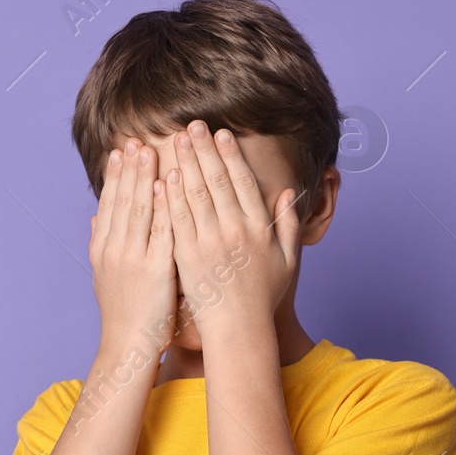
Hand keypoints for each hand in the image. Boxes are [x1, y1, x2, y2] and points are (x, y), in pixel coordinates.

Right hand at [89, 138, 176, 351]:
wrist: (127, 346)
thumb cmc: (123, 312)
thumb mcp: (104, 274)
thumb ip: (101, 242)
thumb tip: (95, 216)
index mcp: (102, 248)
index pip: (109, 203)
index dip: (115, 175)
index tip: (121, 150)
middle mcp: (114, 249)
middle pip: (122, 200)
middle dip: (129, 168)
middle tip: (136, 140)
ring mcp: (133, 258)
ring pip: (139, 209)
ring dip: (144, 177)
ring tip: (150, 150)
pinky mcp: (155, 268)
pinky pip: (161, 230)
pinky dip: (164, 205)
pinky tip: (168, 184)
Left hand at [165, 120, 298, 338]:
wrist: (238, 328)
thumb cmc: (263, 296)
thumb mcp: (287, 260)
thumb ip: (290, 224)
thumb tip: (289, 193)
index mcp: (259, 228)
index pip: (242, 182)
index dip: (231, 155)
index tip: (221, 134)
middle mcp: (235, 231)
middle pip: (217, 181)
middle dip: (204, 150)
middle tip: (193, 126)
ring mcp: (210, 243)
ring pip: (195, 195)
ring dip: (186, 164)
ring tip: (176, 140)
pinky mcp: (188, 256)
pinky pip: (178, 220)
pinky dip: (171, 196)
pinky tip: (165, 176)